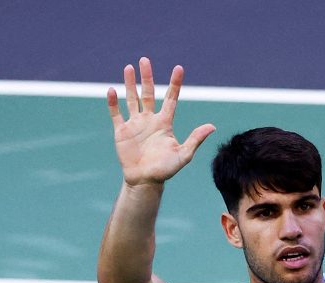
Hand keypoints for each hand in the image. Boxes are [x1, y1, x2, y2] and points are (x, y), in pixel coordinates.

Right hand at [107, 58, 215, 186]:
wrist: (145, 181)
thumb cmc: (165, 170)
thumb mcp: (183, 155)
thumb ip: (195, 139)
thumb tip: (212, 126)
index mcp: (164, 123)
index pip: (170, 98)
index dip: (174, 83)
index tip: (178, 68)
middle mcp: (149, 120)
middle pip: (148, 93)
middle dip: (146, 77)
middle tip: (145, 59)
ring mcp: (135, 124)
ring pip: (132, 99)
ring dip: (130, 84)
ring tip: (129, 67)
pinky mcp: (121, 131)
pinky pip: (116, 114)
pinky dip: (113, 103)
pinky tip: (112, 90)